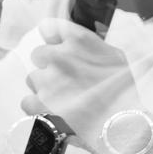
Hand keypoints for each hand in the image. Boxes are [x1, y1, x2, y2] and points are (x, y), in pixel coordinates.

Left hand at [20, 19, 132, 153]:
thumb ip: (91, 46)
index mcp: (78, 41)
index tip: (59, 48)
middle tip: (66, 80)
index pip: (49, 27)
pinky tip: (53, 112)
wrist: (124, 125)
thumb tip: (77, 45)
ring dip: (44, 87)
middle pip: (39, 54)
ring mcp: (47, 82)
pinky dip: (37, 107)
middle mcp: (59, 57)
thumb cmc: (125, 92)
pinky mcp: (39, 106)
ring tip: (64, 99)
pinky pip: (27, 101)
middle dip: (49, 65)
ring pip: (33, 79)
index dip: (53, 39)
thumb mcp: (115, 57)